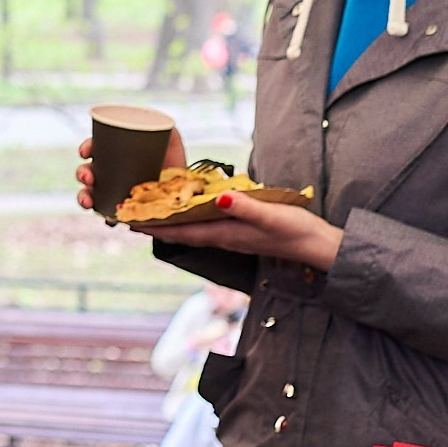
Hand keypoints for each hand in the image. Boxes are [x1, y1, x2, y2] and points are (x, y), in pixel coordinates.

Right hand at [71, 128, 186, 210]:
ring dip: (83, 197)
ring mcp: (114, 192)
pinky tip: (109, 220)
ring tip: (88, 202)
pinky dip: (106, 219)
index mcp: (116, 153)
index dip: (86, 148)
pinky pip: (108, 216)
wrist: (187, 187)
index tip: (85, 152)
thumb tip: (164, 122)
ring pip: (90, 194)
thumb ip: (167, 128)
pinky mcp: (124, 211)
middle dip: (82, 174)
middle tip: (88, 178)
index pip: (95, 148)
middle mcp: (110, 173)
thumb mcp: (171, 141)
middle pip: (87, 172)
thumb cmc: (173, 160)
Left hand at [135, 196, 344, 270]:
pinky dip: (191, 220)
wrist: (319, 246)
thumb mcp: (271, 215)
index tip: (129, 222)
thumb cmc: (295, 230)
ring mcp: (232, 236)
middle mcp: (223, 237)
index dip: (154, 227)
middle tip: (129, 216)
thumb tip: (218, 200)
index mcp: (225, 234)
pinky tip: (190, 213)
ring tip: (151, 214)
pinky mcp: (242, 232)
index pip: (181, 231)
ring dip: (171, 223)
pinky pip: (207, 227)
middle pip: (181, 232)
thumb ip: (245, 207)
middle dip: (155, 226)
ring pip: (193, 230)